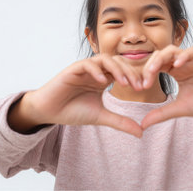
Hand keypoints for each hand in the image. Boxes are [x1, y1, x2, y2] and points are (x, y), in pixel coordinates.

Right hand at [18, 54, 143, 137]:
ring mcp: (85, 68)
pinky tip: (103, 82)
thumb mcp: (100, 117)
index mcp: (104, 78)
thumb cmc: (72, 111)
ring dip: (116, 69)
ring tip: (123, 83)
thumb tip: (141, 133)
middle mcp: (96, 71)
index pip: (124, 70)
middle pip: (118, 62)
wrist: (48, 111)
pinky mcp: (72, 69)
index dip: (135, 76)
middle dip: (130, 72)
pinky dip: (96, 71)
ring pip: (104, 59)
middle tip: (138, 86)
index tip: (144, 88)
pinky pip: (87, 64)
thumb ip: (120, 122)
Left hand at [141, 45, 192, 130]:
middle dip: (150, 65)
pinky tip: (177, 66)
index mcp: (175, 72)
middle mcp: (183, 63)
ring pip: (174, 50)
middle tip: (145, 80)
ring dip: (162, 58)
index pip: (155, 66)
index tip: (140, 88)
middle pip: (160, 55)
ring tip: (155, 70)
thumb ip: (162, 113)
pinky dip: (184, 56)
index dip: (145, 74)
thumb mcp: (181, 109)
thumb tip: (142, 125)